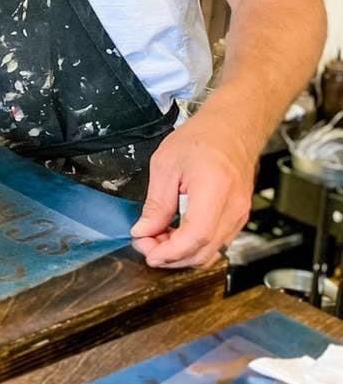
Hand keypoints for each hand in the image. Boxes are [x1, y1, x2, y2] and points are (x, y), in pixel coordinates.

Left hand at [130, 111, 255, 268]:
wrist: (232, 127)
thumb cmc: (202, 137)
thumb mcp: (165, 164)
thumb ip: (156, 203)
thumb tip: (143, 231)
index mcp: (214, 188)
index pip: (196, 235)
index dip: (171, 251)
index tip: (149, 252)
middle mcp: (233, 206)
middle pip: (203, 250)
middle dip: (171, 256)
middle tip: (145, 245)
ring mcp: (240, 214)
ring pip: (211, 251)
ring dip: (182, 254)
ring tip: (157, 239)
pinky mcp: (239, 217)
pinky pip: (217, 242)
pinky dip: (194, 246)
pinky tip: (175, 234)